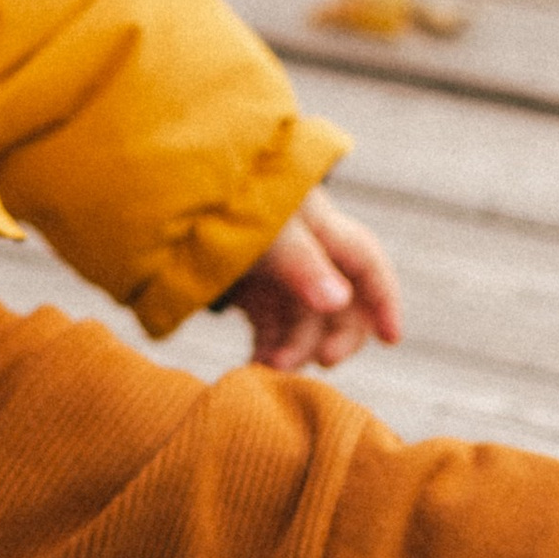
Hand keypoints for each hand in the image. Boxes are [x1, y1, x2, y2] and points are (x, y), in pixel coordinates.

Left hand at [222, 188, 402, 372]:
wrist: (165, 188)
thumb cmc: (225, 202)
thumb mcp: (267, 231)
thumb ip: (303, 265)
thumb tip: (339, 303)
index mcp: (320, 225)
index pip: (366, 264)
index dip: (384, 300)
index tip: (393, 341)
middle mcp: (304, 250)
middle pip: (338, 303)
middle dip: (331, 336)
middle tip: (318, 364)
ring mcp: (276, 270)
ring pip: (301, 320)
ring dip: (293, 348)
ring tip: (268, 369)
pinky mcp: (248, 289)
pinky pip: (269, 327)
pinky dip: (268, 348)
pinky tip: (255, 366)